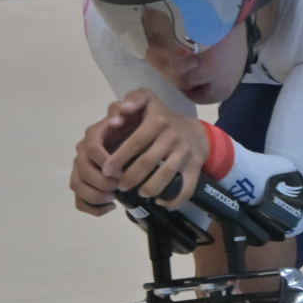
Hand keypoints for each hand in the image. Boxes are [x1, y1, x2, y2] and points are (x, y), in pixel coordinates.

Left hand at [73, 89, 208, 213]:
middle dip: (130, 177)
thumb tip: (121, 109)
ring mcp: (185, 153)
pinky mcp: (195, 167)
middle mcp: (173, 136)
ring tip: (139, 193)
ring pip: (166, 176)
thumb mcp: (149, 100)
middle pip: (148, 162)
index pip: (135, 143)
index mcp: (158, 121)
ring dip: (149, 188)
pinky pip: (187, 187)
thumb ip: (133, 99)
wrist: (196, 131)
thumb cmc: (163, 118)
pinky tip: (162, 203)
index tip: (106, 171)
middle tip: (119, 186)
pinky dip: (174, 199)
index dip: (118, 159)